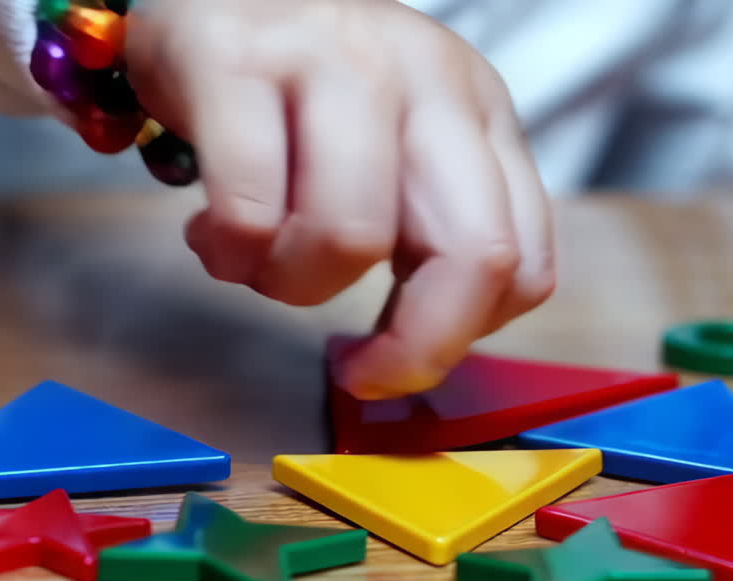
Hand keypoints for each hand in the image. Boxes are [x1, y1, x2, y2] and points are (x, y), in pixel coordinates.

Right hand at [124, 0, 554, 399]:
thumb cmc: (297, 88)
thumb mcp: (394, 143)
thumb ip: (424, 224)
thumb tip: (414, 345)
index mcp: (474, 107)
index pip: (522, 259)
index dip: (459, 338)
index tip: (394, 360)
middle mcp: (421, 76)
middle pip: (471, 254)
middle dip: (411, 347)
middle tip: (353, 368)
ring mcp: (331, 60)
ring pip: (350, 238)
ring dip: (290, 284)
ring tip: (253, 259)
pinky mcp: (235, 63)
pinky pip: (249, 211)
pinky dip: (227, 254)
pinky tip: (210, 233)